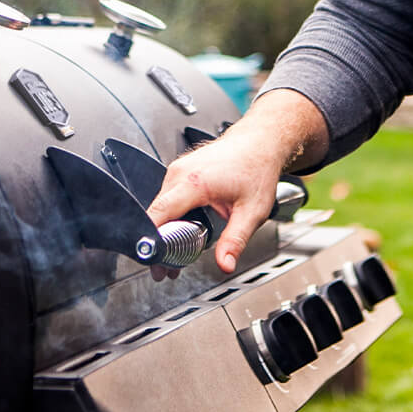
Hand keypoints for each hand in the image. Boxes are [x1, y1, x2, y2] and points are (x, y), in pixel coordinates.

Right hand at [146, 130, 283, 275]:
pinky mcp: (179, 171)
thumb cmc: (257, 169)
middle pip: (156, 214)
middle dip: (159, 242)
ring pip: (159, 207)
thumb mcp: (252, 211)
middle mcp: (180, 173)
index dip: (152, 239)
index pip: (158, 214)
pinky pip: (166, 198)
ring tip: (178, 250)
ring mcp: (177, 169)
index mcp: (194, 182)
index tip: (156, 260)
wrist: (259, 143)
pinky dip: (171, 216)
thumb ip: (235, 241)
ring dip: (165, 229)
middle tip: (167, 268)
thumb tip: (225, 264)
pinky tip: (183, 228)